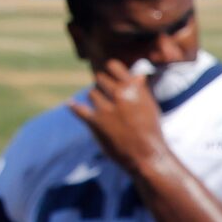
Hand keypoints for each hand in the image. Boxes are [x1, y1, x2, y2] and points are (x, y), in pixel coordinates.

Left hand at [70, 61, 174, 177]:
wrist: (147, 155)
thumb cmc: (151, 130)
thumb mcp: (150, 106)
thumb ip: (141, 90)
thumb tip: (138, 75)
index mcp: (134, 87)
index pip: (113, 66)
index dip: (110, 71)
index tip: (110, 76)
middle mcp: (119, 94)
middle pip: (100, 78)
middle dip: (103, 86)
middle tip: (108, 96)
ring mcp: (106, 108)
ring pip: (92, 94)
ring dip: (96, 100)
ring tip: (105, 111)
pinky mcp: (95, 123)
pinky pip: (80, 110)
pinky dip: (74, 107)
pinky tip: (69, 104)